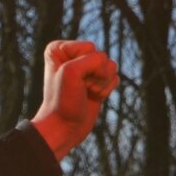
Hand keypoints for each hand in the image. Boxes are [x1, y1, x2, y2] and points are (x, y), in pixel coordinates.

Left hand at [31, 40, 119, 163]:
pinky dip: (107, 89)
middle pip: (102, 56)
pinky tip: (94, 97)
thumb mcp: (72, 72)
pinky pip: (114, 77)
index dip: (85, 65)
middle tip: (81, 88)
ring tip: (87, 92)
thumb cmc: (62, 100)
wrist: (64, 128)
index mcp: (60, 49)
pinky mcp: (97, 81)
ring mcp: (86, 69)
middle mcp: (73, 56)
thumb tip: (111, 66)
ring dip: (102, 83)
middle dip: (96, 75)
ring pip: (111, 66)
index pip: (90, 47)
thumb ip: (93, 60)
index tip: (73, 81)